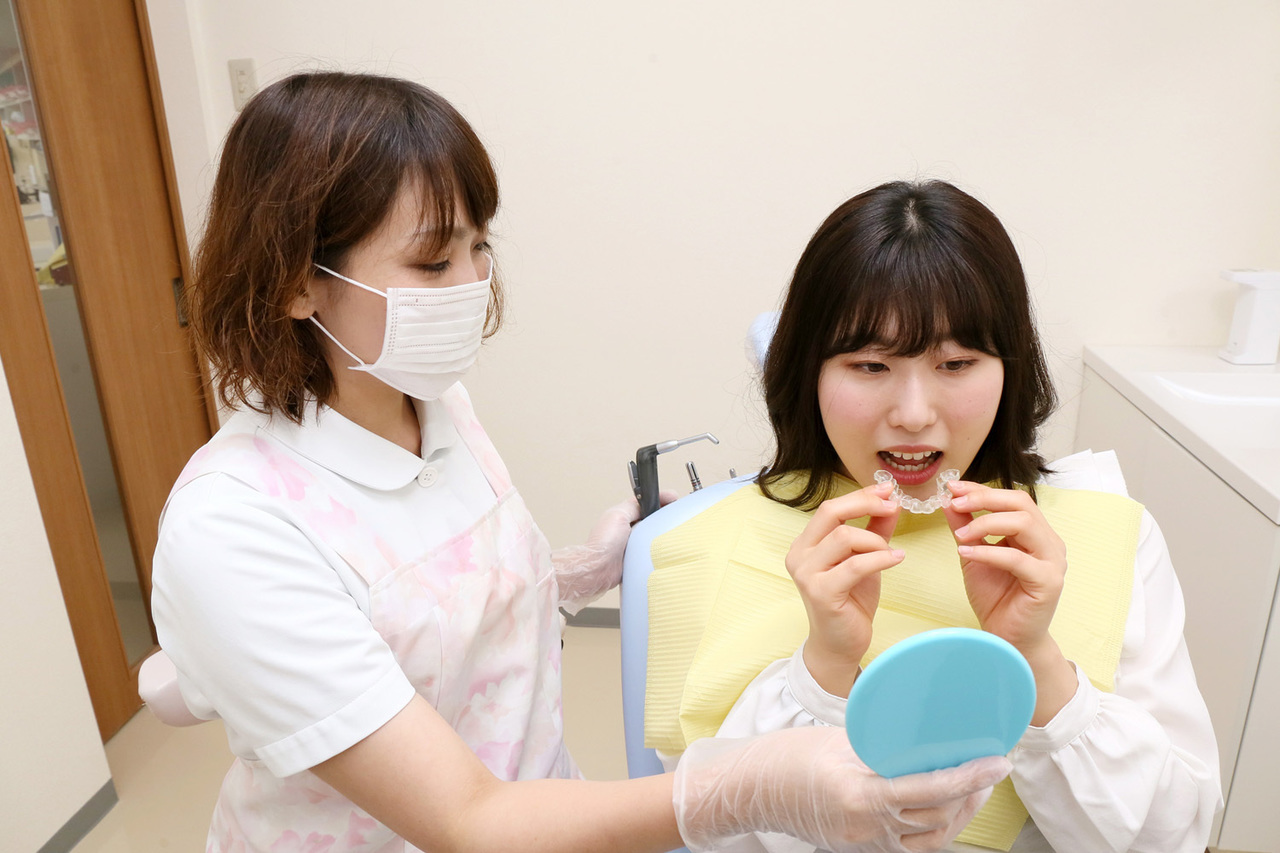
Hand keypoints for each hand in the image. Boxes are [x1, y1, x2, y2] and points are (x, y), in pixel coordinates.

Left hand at [552, 492, 676, 614]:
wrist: (598, 569)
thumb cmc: (603, 544)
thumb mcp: (619, 515)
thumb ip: (633, 506)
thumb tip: (646, 499)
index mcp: (622, 515)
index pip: (645, 503)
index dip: (660, 500)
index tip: (674, 499)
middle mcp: (626, 529)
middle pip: (651, 518)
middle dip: (662, 516)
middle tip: (675, 515)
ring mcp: (631, 543)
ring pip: (652, 534)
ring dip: (660, 534)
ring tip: (671, 531)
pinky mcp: (634, 557)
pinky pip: (650, 550)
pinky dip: (656, 549)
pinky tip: (662, 549)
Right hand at [672, 726, 1010, 852]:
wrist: (750, 791)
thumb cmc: (785, 758)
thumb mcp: (838, 740)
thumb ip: (881, 747)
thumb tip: (921, 740)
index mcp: (861, 793)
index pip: (931, 788)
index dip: (970, 777)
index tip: (997, 763)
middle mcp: (867, 826)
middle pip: (939, 817)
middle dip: (972, 794)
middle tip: (990, 768)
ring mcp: (864, 843)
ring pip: (931, 839)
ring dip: (959, 815)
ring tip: (973, 789)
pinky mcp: (860, 850)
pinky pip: (910, 849)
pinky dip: (934, 831)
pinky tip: (943, 811)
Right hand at [785, 482, 900, 695]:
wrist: (840, 644)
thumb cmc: (850, 601)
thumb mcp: (865, 559)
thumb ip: (875, 530)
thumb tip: (892, 501)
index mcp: (806, 543)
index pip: (832, 507)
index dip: (861, 495)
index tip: (888, 490)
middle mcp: (799, 554)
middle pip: (831, 512)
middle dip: (866, 504)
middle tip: (894, 507)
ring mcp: (807, 574)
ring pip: (844, 537)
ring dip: (875, 541)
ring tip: (891, 553)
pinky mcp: (821, 592)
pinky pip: (855, 565)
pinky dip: (881, 558)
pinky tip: (897, 558)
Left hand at [943, 481, 1065, 651]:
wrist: (1007, 638)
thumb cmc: (995, 597)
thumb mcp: (973, 554)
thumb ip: (965, 526)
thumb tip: (949, 498)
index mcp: (1035, 533)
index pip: (1013, 498)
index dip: (982, 490)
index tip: (952, 486)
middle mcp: (1049, 542)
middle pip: (1022, 504)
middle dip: (984, 499)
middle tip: (955, 503)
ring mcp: (1052, 562)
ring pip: (1024, 524)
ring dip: (986, 523)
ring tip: (959, 535)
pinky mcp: (1048, 582)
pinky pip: (1017, 558)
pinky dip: (988, 552)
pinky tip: (965, 553)